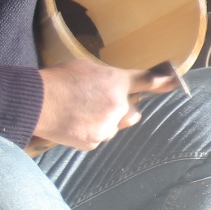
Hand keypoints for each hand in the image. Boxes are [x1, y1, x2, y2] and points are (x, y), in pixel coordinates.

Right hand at [33, 60, 179, 150]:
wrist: (35, 102)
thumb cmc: (58, 80)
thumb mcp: (86, 68)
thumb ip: (108, 79)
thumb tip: (114, 86)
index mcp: (117, 82)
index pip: (147, 82)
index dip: (163, 83)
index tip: (174, 83)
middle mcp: (118, 106)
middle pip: (131, 112)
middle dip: (120, 110)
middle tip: (97, 104)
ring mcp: (107, 127)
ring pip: (114, 127)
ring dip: (103, 123)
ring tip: (79, 113)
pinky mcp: (94, 142)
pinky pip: (98, 138)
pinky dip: (89, 133)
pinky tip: (73, 123)